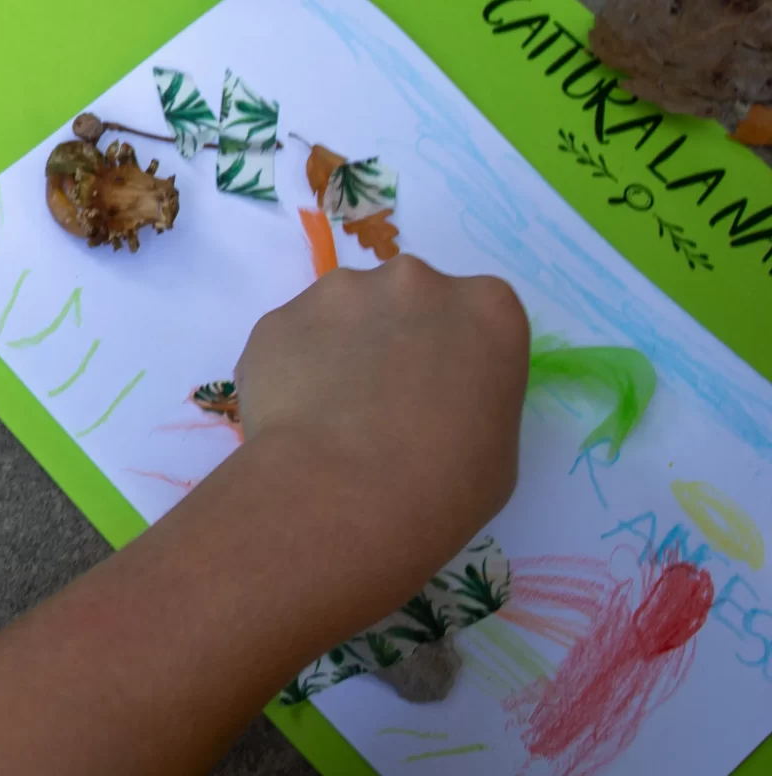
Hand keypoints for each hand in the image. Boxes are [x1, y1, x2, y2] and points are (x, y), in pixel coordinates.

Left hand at [235, 255, 530, 628]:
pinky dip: (293, 371)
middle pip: (405, 301)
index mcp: (486, 306)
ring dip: (339, 350)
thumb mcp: (497, 444)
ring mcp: (340, 291)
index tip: (438, 394)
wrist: (345, 493)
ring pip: (342, 314)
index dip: (452, 356)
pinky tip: (297, 420)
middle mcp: (415, 281)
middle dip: (394, 341)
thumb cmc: (446, 484)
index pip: (475, 316)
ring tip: (332, 416)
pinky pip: (291, 340)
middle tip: (382, 403)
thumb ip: (469, 395)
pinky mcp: (279, 315)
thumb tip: (428, 400)